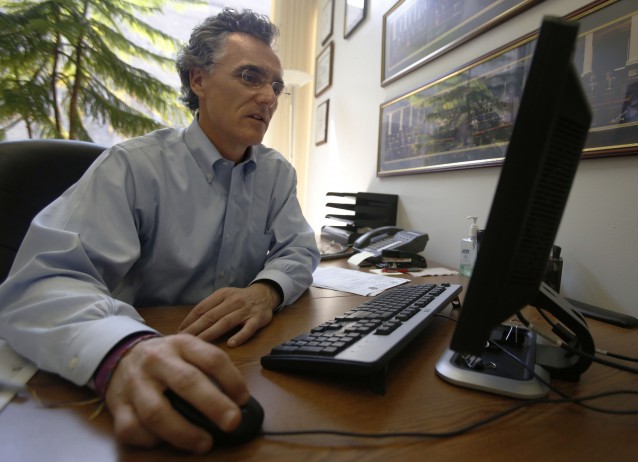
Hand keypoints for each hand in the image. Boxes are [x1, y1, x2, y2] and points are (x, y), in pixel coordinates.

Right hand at [105, 334, 249, 452]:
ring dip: (183, 432)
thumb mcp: (187, 351)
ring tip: (204, 444)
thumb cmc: (166, 359)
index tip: (243, 400)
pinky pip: (132, 428)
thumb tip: (237, 402)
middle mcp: (157, 360)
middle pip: (186, 382)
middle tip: (232, 422)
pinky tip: (164, 441)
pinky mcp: (117, 405)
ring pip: (156, 412)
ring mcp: (135, 383)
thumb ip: (208, 370)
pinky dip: (150, 440)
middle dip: (213, 404)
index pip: (212, 358)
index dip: (232, 380)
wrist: (121, 355)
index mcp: (181, 344)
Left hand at [178, 282, 280, 346]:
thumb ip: (210, 307)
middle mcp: (233, 301)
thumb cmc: (240, 299)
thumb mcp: (224, 297)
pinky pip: (248, 328)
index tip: (178, 332)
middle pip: (211, 316)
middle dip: (195, 329)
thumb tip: (188, 325)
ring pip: (226, 322)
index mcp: (222, 294)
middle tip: (182, 341)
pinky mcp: (258, 319)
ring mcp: (246, 310)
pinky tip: (231, 344)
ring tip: (199, 343)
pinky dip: (240, 336)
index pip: (202, 308)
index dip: (189, 320)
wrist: (265, 294)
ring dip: (211, 333)